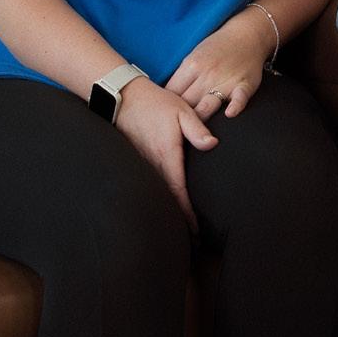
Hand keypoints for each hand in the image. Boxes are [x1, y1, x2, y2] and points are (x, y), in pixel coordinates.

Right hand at [116, 76, 216, 230]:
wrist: (124, 96)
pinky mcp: (137, 159)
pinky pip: (151, 184)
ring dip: (170, 210)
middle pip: (167, 199)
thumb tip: (213, 145)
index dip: (187, 213)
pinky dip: (160, 197)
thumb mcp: (182, 111)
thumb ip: (198, 129)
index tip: (196, 230)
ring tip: (183, 228)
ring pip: (158, 193)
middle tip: (194, 240)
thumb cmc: (157, 103)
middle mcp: (153, 164)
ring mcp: (142, 163)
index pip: (179, 191)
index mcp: (166, 155)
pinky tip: (167, 203)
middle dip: (179, 220)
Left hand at [166, 12, 276, 122]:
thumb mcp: (194, 57)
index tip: (166, 116)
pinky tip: (230, 113)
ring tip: (196, 133)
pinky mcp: (244, 84)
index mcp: (191, 66)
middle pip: (187, 103)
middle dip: (180, 118)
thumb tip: (166, 99)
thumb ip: (182, 77)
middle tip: (176, 132)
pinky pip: (239, 98)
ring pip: (207, 105)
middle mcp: (206, 75)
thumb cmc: (217, 48)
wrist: (246, 34)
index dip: (167, 107)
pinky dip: (235, 106)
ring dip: (201, 117)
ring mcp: (225, 80)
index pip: (172, 93)